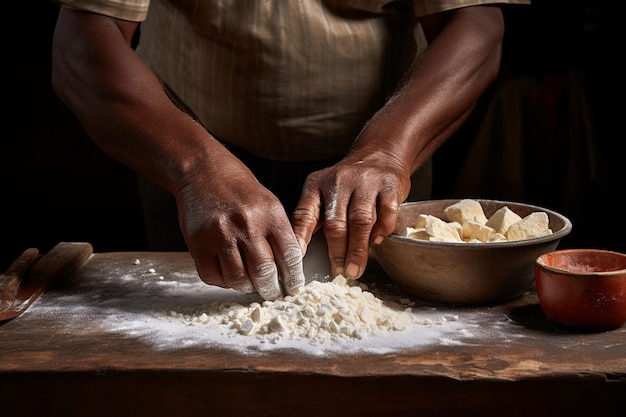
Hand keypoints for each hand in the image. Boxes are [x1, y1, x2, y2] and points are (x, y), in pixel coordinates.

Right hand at [175, 153, 304, 299]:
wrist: (203, 172)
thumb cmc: (239, 190)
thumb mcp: (269, 204)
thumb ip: (280, 234)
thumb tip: (290, 269)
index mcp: (270, 214)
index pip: (290, 255)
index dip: (294, 277)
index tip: (293, 287)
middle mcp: (247, 224)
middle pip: (265, 272)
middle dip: (272, 289)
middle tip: (272, 293)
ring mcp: (220, 234)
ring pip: (238, 279)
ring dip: (247, 287)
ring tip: (250, 284)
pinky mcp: (198, 243)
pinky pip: (212, 276)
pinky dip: (223, 282)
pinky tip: (229, 275)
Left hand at [292, 153, 410, 279]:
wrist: (379, 156)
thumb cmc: (347, 185)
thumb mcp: (322, 193)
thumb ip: (312, 218)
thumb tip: (301, 254)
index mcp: (317, 185)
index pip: (304, 213)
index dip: (301, 238)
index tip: (298, 260)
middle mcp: (339, 182)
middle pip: (336, 222)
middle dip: (337, 251)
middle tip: (339, 272)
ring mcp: (366, 182)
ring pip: (360, 220)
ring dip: (358, 249)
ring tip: (355, 270)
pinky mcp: (389, 186)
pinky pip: (386, 212)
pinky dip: (381, 230)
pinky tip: (376, 243)